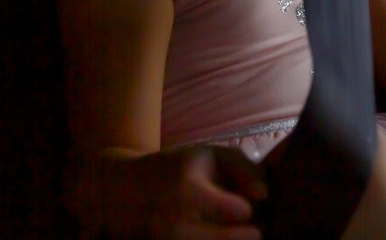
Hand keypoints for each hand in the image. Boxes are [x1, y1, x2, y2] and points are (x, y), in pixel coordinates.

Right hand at [74, 145, 267, 238]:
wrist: (121, 194)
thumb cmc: (177, 170)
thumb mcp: (209, 155)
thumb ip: (244, 169)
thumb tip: (264, 196)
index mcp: (189, 191)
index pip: (241, 211)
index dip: (248, 209)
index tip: (244, 205)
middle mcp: (176, 225)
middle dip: (246, 234)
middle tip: (247, 227)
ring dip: (229, 238)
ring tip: (227, 229)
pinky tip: (210, 233)